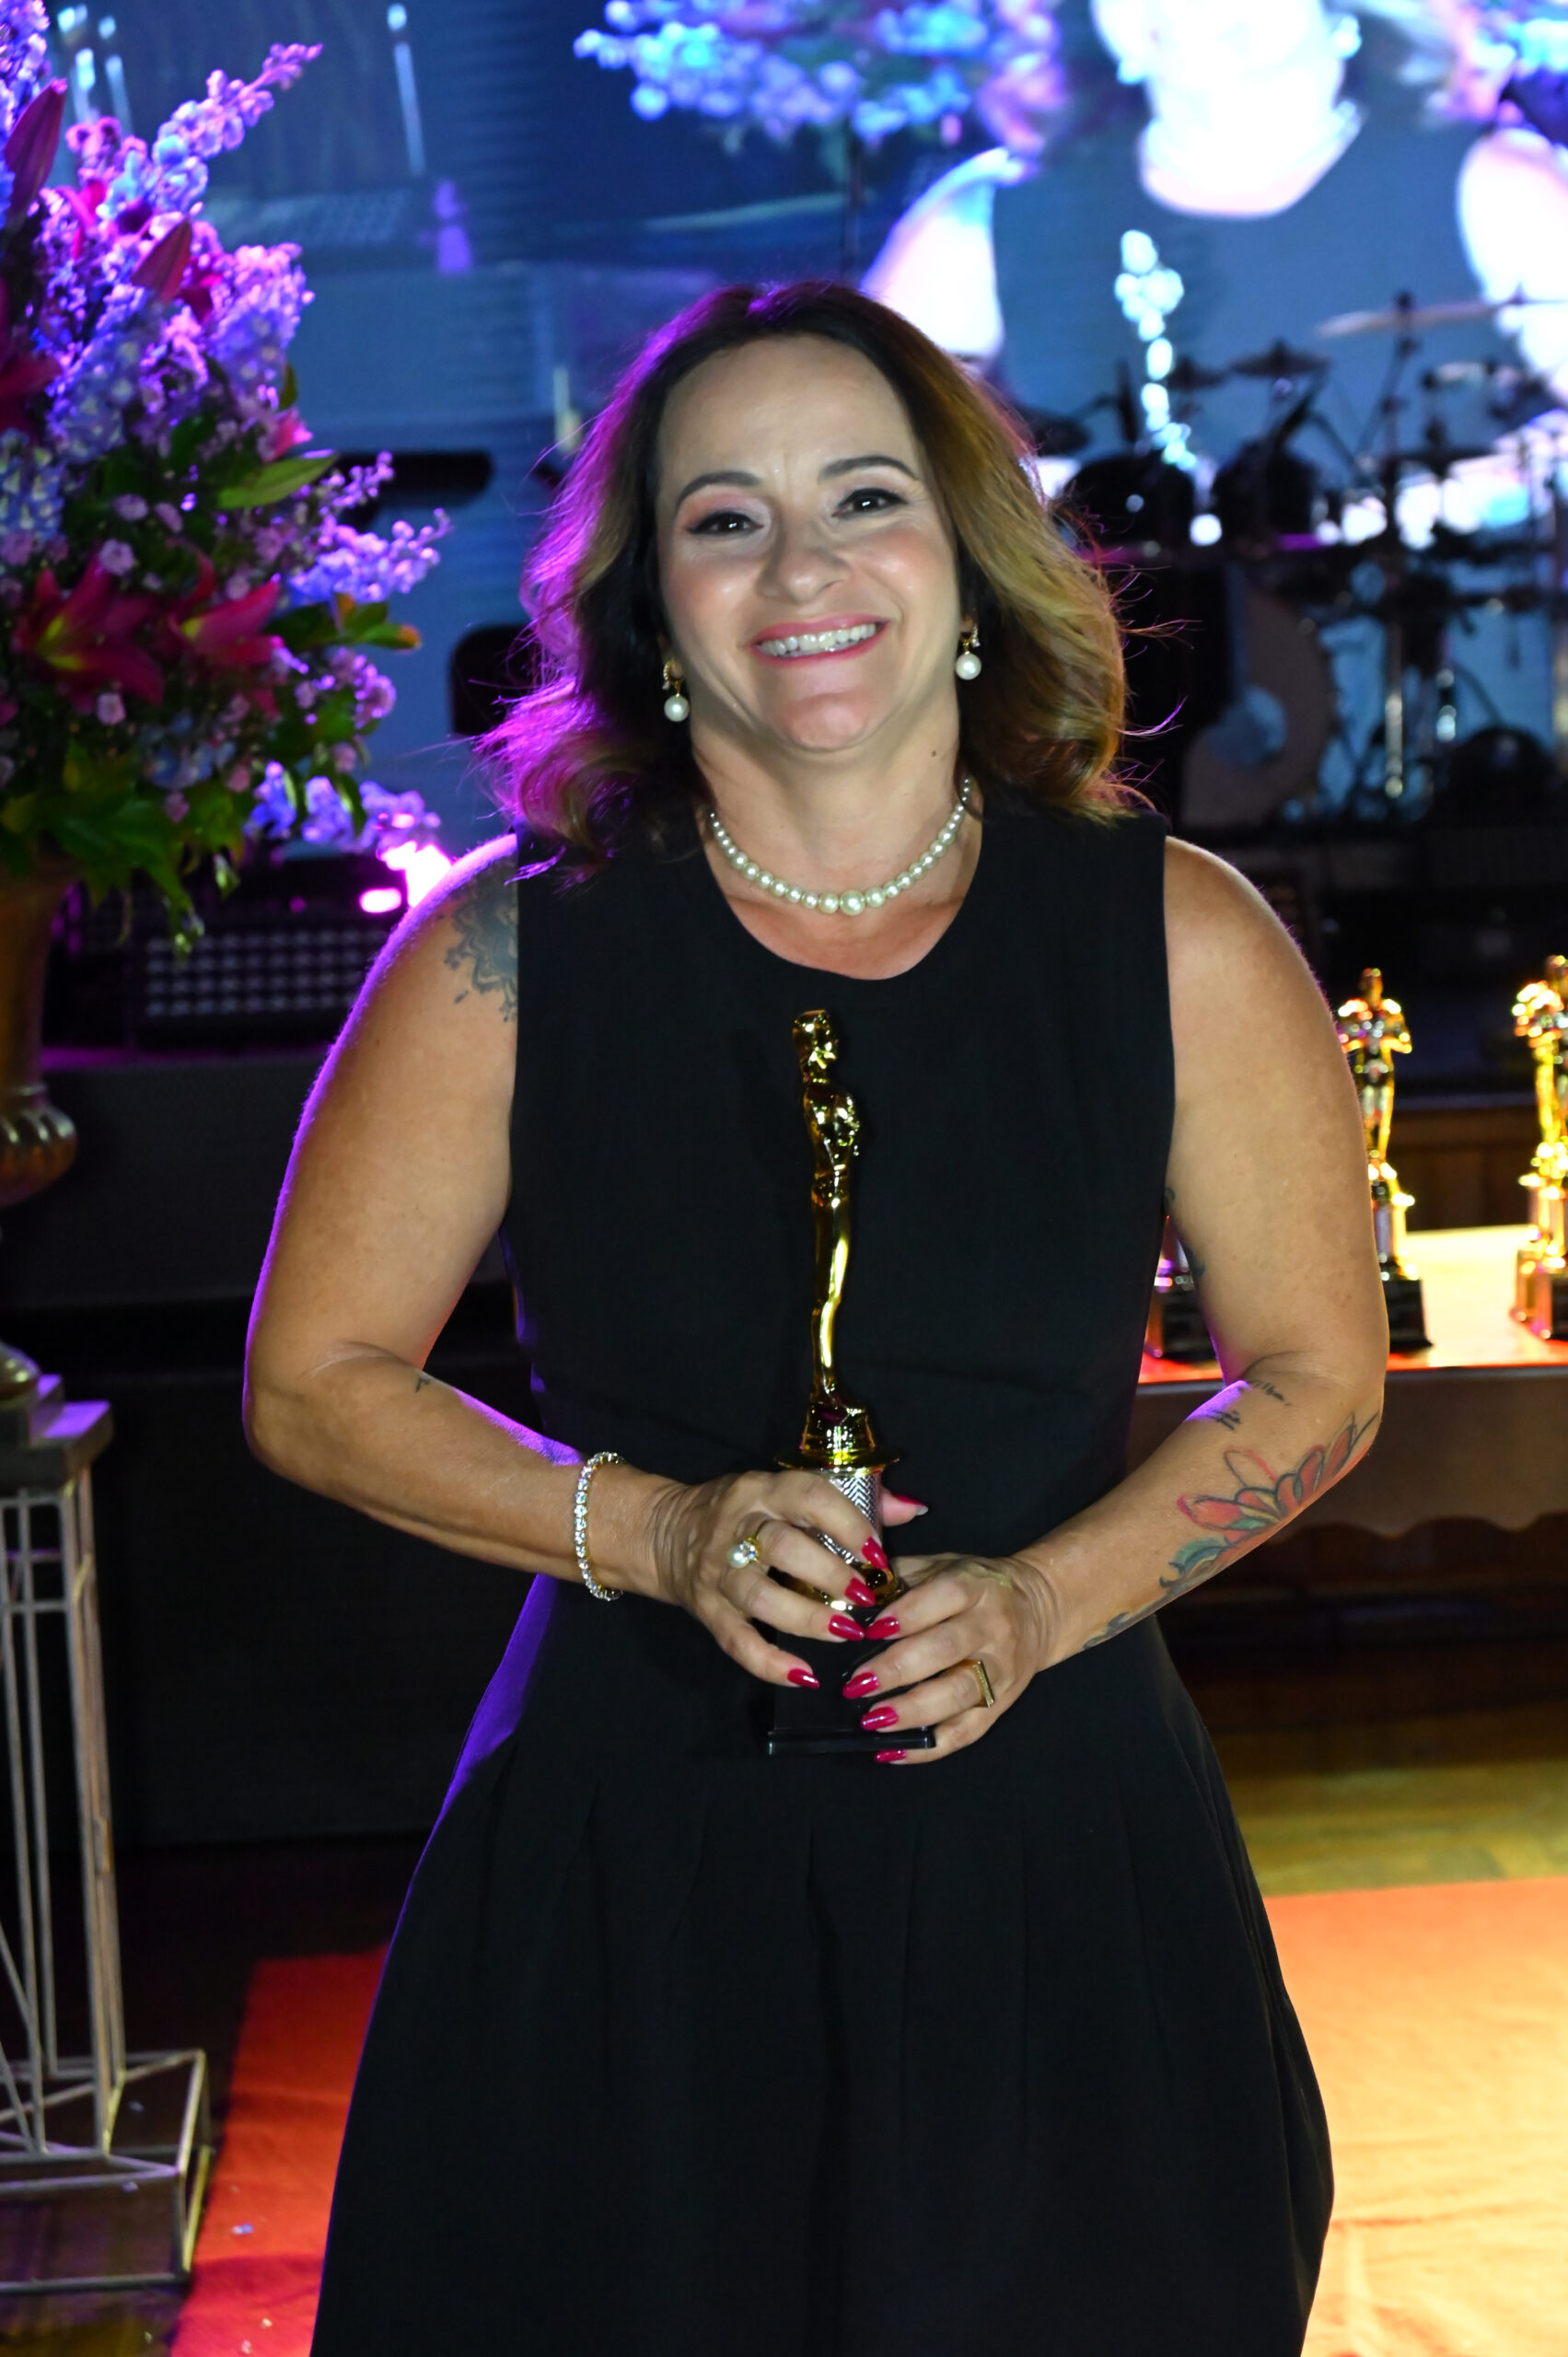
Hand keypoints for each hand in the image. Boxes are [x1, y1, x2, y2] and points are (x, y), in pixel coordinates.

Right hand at [645, 1471, 925, 1687]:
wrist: (665, 1532)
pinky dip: (769, 1664)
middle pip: (783, 1548)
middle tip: (866, 1597)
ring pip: (760, 1597)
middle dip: (830, 1574)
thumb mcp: (788, 1491)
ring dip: (806, 1618)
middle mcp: (738, 1527)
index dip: (848, 1524)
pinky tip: (804, 1676)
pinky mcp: (708, 1611)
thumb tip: (913, 1509)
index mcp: (763, 1491)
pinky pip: (737, 1642)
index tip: (879, 1554)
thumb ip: (854, 1499)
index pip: (809, 1496)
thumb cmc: (746, 1512)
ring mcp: (719, 1572)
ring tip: (845, 1632)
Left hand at [849, 1552, 1055, 1761]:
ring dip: (912, 1711)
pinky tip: (893, 1752)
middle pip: (945, 1650)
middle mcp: (992, 1627)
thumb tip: (851, 1599)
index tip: (869, 1630)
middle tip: (857, 1685)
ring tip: (873, 1721)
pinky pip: (967, 1732)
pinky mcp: (1002, 1704)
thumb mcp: (943, 1566)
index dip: (906, 1614)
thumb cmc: (975, 1586)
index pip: (943, 1597)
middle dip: (897, 1670)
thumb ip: (900, 1577)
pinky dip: (929, 1748)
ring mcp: (1000, 1669)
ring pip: (958, 1694)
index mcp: (976, 1586)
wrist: (1038, 1608)